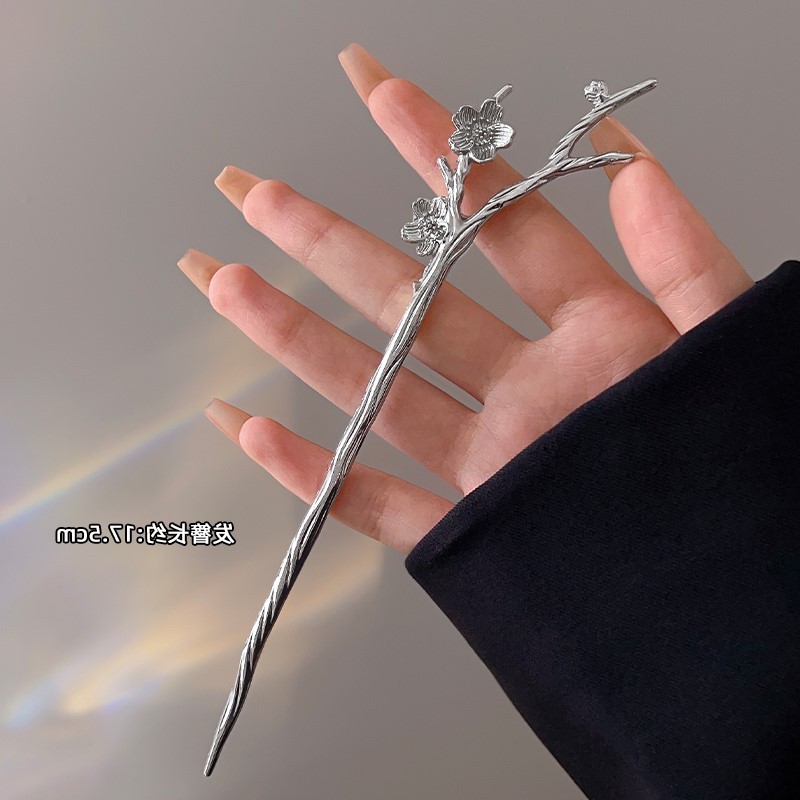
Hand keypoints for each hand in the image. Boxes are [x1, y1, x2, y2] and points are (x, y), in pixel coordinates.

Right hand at [178, 44, 752, 556]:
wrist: (750, 619)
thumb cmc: (757, 484)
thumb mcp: (730, 347)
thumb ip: (685, 258)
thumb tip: (627, 158)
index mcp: (601, 339)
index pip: (503, 227)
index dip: (441, 154)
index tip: (376, 89)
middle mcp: (533, 394)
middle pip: (410, 303)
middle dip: (326, 240)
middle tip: (254, 192)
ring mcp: (496, 467)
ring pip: (377, 395)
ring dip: (296, 340)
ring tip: (226, 282)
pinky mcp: (478, 540)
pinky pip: (381, 509)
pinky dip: (317, 476)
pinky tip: (254, 428)